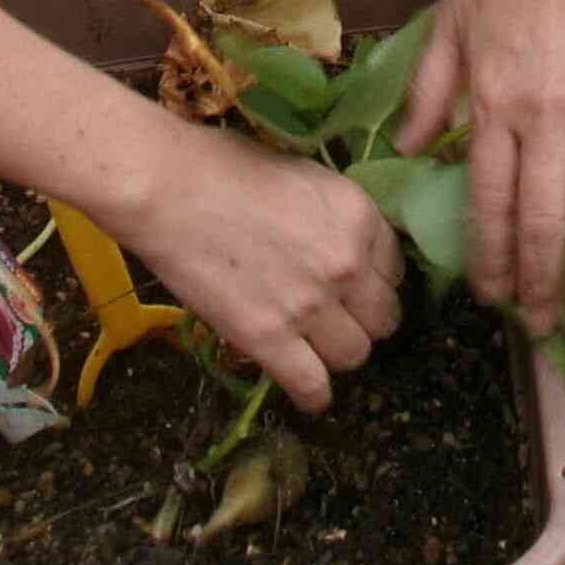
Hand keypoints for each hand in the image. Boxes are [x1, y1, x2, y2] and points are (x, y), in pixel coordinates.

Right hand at [112, 120, 402, 410]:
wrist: (168, 189)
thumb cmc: (227, 168)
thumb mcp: (306, 177)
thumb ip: (336, 218)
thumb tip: (343, 244)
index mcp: (360, 216)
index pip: (395, 269)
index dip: (375, 280)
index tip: (356, 286)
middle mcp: (347, 264)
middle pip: (384, 318)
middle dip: (365, 319)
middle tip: (339, 318)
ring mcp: (310, 305)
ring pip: (355, 355)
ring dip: (339, 354)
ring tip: (317, 348)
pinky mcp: (268, 338)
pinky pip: (312, 386)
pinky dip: (314, 396)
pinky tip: (310, 394)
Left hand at [396, 0, 564, 335]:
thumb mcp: (447, 28)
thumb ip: (428, 94)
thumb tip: (409, 154)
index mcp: (493, 106)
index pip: (490, 204)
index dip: (491, 260)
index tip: (490, 296)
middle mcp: (546, 119)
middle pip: (544, 220)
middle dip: (540, 280)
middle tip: (541, 323)